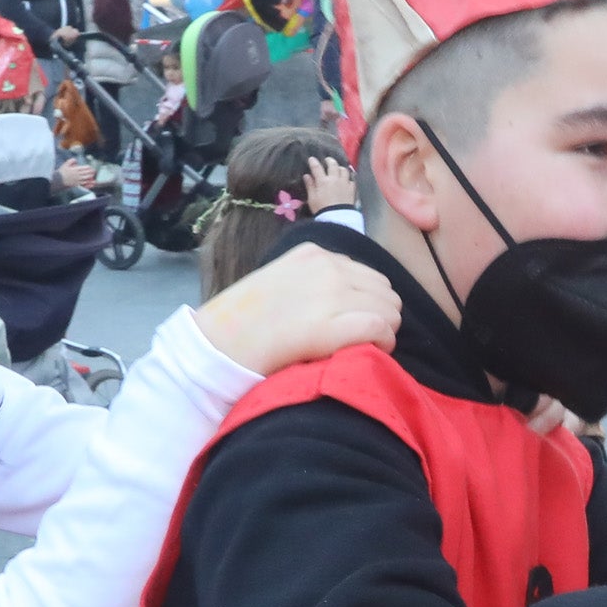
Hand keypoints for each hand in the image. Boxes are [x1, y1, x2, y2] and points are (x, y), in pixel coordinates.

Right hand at [58, 159, 100, 191]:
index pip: (84, 168)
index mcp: (76, 169)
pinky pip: (84, 184)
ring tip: (93, 176)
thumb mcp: (65, 164)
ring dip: (90, 177)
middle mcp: (78, 175)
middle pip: (86, 173)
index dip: (88, 168)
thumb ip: (71, 161)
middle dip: (91, 172)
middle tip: (94, 171)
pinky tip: (91, 184)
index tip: (90, 167)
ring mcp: (77, 180)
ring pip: (86, 179)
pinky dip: (89, 184)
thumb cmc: (61, 172)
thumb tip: (75, 160)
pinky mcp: (76, 185)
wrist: (58, 180)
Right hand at [192, 242, 399, 376]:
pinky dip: (382, 344)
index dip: (367, 302)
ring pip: (389, 310)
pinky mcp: (330, 325)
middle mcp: (328, 267)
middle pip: (385, 291)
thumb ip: (313, 282)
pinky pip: (381, 329)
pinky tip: (366, 353)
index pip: (367, 274)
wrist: (217, 344)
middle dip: (380, 316)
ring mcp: (330, 294)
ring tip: (360, 347)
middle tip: (360, 339)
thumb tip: (348, 300)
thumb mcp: (280, 281)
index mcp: (314, 253)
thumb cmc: (242, 322)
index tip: (352, 323)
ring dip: (383, 331)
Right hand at [298, 158, 357, 213]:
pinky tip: (347, 179)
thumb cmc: (322, 209)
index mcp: (323, 181)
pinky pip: (351, 179)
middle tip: (327, 160)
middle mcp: (334, 179)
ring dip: (340, 167)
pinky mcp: (352, 189)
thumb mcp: (312, 198)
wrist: (337, 217)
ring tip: (338, 168)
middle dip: (329, 161)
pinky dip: (348, 177)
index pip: (317, 168)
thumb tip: (307, 176)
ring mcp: (344, 183)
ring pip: (344, 170)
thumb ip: (310, 186)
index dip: (314, 162)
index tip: (312, 159)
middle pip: (333, 165)